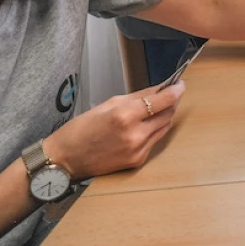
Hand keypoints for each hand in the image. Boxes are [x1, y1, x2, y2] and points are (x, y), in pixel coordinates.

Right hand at [45, 81, 185, 179]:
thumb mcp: (108, 104)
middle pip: (168, 113)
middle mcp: (135, 134)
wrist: (65, 159)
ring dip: (163, 116)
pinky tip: (142, 127)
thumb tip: (159, 89)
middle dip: (171, 102)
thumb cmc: (81, 129)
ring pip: (164, 127)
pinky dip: (153, 131)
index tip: (179, 84)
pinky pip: (155, 141)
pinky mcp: (138, 161)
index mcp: (125, 115)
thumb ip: (137, 97)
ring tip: (154, 110)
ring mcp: (138, 150)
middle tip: (168, 95)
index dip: (175, 90)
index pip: (163, 100)